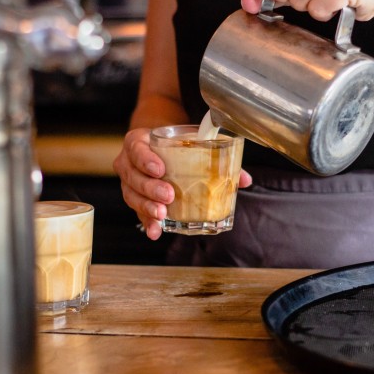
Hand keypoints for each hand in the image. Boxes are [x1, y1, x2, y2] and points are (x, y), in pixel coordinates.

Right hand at [113, 128, 253, 239]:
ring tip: (163, 215)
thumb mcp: (190, 142)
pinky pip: (138, 211)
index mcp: (139, 142)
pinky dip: (148, 222)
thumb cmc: (174, 144)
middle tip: (169, 196)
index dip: (145, 160)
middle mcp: (129, 162)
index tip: (160, 169)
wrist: (157, 146)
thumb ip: (217, 157)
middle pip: (133, 177)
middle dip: (150, 188)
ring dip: (147, 207)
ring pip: (132, 196)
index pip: (136, 149)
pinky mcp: (136, 199)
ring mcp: (130, 182)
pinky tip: (155, 231)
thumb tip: (244, 179)